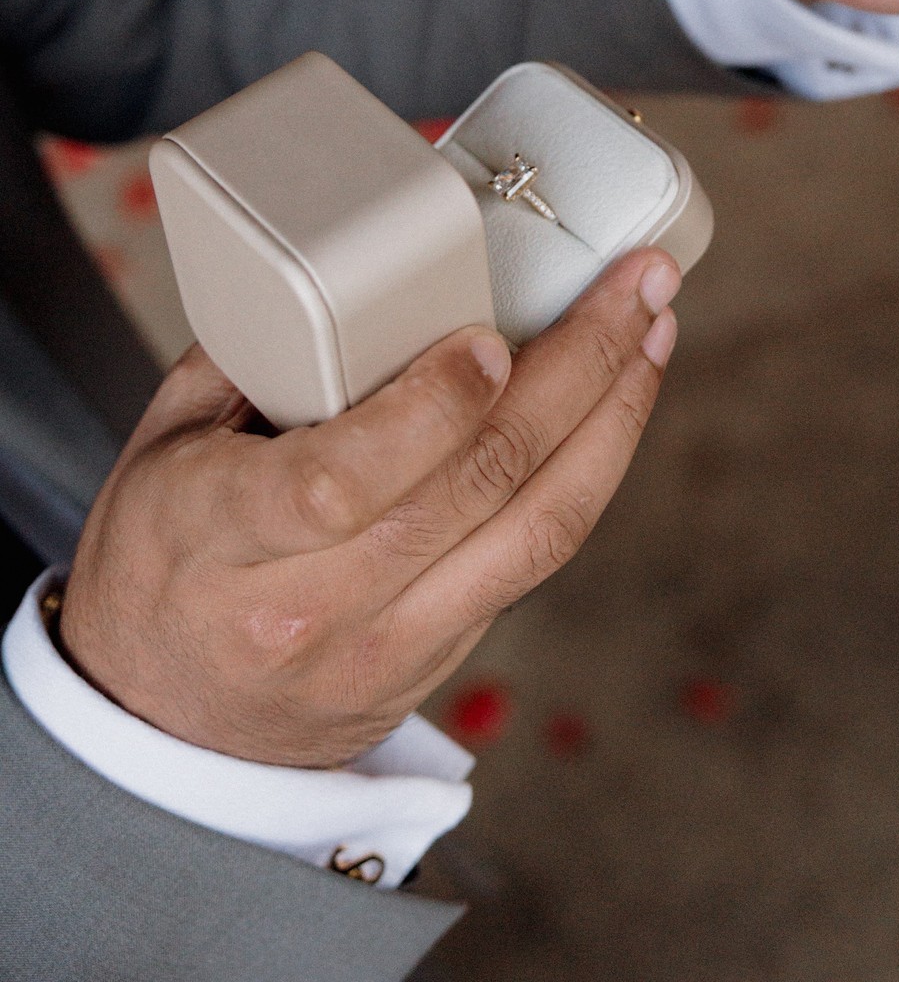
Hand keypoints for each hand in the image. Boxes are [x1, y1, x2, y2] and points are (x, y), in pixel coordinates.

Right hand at [60, 248, 679, 766]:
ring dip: (613, 416)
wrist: (160, 724)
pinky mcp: (440, 657)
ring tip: (653, 327)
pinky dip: (592, 471)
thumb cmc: (158, 558)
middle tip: (634, 282)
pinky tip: (619, 400)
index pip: (343, 483)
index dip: (433, 409)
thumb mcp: (160, 445)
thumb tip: (358, 259)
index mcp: (224, 538)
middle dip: (577, 368)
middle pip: (474, 485)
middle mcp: (313, 604)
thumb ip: (250, 353)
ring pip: (535, 527)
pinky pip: (537, 556)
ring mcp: (387, 642)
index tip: (491, 338)